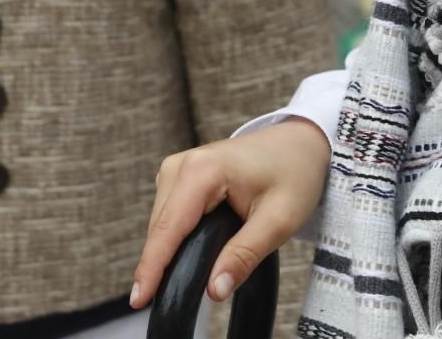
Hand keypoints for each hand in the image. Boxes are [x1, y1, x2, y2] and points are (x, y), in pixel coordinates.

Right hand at [130, 118, 330, 308]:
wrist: (301, 142)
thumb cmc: (295, 172)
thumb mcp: (280, 220)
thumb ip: (245, 255)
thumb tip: (215, 290)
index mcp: (203, 170)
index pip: (169, 228)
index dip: (152, 267)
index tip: (140, 299)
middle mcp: (182, 164)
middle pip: (161, 229)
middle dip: (165, 264)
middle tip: (190, 291)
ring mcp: (178, 168)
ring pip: (162, 225)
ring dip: (172, 252)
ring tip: (200, 268)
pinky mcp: (180, 177)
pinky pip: (170, 218)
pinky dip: (178, 238)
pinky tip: (197, 249)